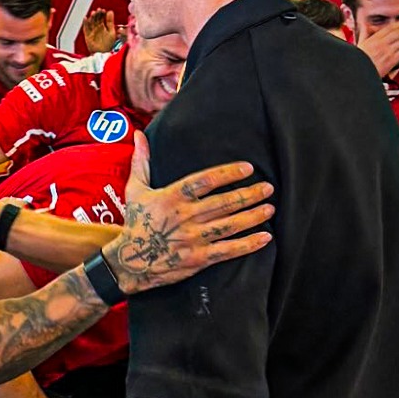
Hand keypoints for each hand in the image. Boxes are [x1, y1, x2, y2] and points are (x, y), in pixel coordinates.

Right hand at [83, 8, 118, 55]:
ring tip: (93, 13)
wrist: (103, 54)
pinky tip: (85, 18)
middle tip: (98, 10)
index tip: (103, 10)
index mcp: (103, 26)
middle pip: (95, 19)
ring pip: (90, 22)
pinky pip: (86, 28)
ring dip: (91, 17)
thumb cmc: (108, 45)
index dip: (102, 13)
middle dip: (96, 14)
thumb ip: (110, 22)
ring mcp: (92, 31)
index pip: (101, 18)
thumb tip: (110, 11)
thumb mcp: (111, 32)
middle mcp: (97, 28)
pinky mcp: (87, 36)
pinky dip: (85, 23)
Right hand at [101, 133, 273, 295]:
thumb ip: (142, 162)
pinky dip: (247, 245)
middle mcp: (185, 217)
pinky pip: (227, 250)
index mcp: (172, 197)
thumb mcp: (135, 190)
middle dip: (248, 195)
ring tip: (269, 208)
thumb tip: (139, 135)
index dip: (227, 173)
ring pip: (229, 225)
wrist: (129, 262)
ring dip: (252, 216)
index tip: (248, 168)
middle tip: (268, 187)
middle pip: (223, 203)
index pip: (205, 181)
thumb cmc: (135, 223)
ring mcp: (192, 239)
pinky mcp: (198, 259)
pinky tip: (265, 237)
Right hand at [357, 21, 398, 78]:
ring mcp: (387, 51)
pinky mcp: (391, 60)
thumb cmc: (358, 60)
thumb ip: (364, 33)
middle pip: (398, 33)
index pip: (390, 28)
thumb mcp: (359, 44)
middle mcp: (382, 43)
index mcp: (375, 38)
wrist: (358, 71)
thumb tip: (365, 25)